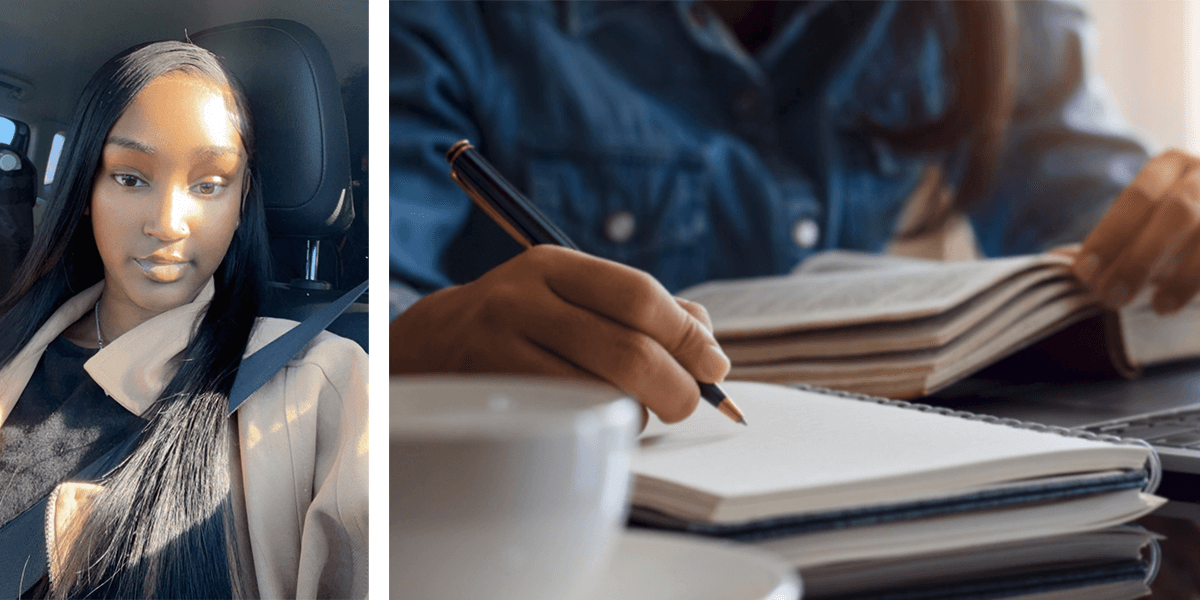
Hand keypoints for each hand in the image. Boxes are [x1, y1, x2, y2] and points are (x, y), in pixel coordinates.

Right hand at [390, 245, 729, 422]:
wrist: (435, 346)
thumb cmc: (528, 322)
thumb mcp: (572, 293)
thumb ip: (642, 308)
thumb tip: (709, 345)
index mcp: (553, 266)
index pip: (639, 295)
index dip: (688, 335)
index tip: (714, 363)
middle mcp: (522, 301)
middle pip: (628, 351)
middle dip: (678, 385)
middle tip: (691, 401)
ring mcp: (501, 350)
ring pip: (603, 394)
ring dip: (641, 409)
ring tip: (640, 405)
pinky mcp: (492, 396)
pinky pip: (572, 420)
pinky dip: (605, 424)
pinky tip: (604, 416)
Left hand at [1074, 150, 1199, 313]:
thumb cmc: (1171, 226)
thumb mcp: (1142, 223)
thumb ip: (1111, 241)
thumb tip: (1060, 262)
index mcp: (1171, 165)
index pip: (1136, 198)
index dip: (1109, 236)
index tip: (1083, 273)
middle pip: (1176, 213)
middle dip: (1139, 259)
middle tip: (1111, 298)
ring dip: (1182, 275)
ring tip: (1157, 307)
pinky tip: (1182, 303)